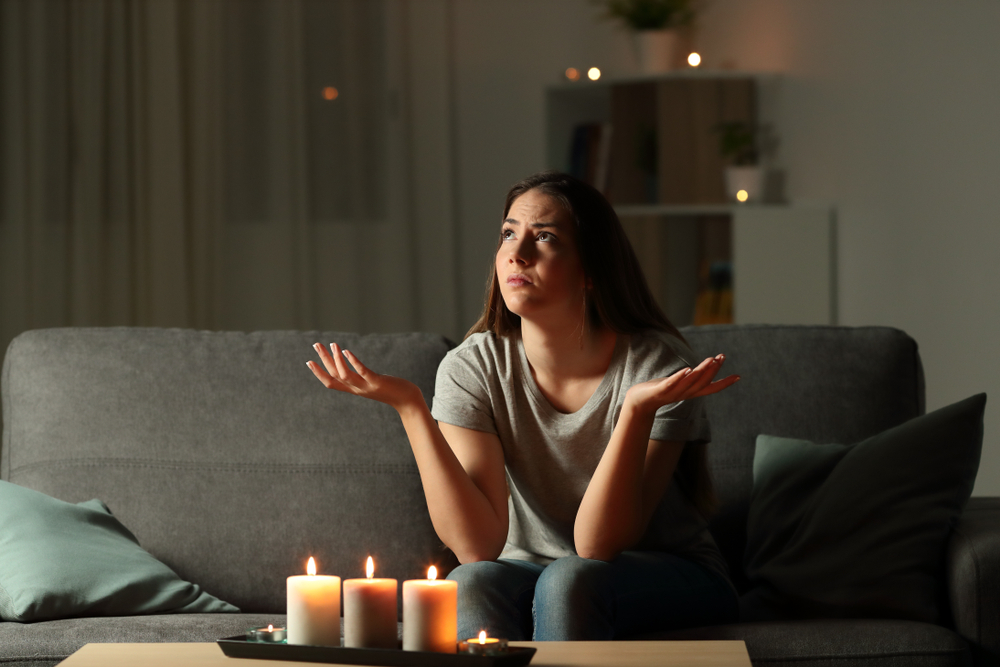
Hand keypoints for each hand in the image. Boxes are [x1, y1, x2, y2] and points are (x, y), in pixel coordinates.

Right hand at [307, 343, 420, 410]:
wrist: (407, 400)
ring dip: (336, 359)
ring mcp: (366, 386)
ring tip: (332, 344)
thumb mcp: (372, 384)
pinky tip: (347, 351)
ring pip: (345, 374)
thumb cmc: (391, 390)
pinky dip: (353, 362)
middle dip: (323, 360)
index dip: (318, 373)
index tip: (308, 361)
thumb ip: (362, 377)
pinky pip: (362, 372)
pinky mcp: (377, 382)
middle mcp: (357, 389)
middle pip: (334, 375)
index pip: (331, 383)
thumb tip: (355, 367)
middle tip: (316, 344)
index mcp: (354, 389)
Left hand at [624, 354, 739, 415]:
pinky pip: (672, 384)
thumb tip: (700, 370)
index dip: (724, 383)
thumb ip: (691, 379)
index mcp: (690, 392)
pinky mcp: (659, 390)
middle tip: (721, 357)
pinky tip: (687, 369)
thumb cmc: (660, 391)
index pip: (710, 389)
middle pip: (702, 383)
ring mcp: (672, 393)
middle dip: (712, 370)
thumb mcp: (678, 385)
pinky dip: (680, 377)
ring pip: (690, 383)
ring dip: (701, 371)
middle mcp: (684, 394)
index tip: (738, 376)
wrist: (638, 402)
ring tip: (710, 359)